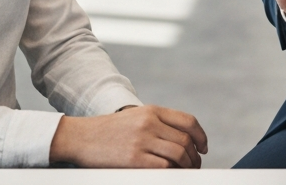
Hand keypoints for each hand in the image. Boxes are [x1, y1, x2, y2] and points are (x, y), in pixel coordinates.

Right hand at [50, 105, 207, 167]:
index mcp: (152, 110)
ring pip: (179, 154)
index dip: (201, 136)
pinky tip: (172, 175)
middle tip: (195, 165)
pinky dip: (173, 172)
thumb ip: (157, 123)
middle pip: (186, 140)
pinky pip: (164, 167)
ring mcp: (142, 140)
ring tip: (186, 171)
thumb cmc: (109, 130)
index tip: (203, 147)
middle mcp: (149, 122)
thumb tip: (182, 139)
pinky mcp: (134, 159)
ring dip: (188, 166)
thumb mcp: (135, 117)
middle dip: (195, 155)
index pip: (188, 121)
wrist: (82, 136)